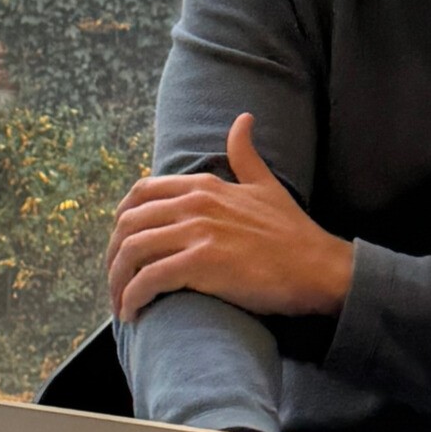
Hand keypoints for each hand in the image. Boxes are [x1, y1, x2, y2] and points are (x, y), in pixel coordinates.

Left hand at [105, 113, 354, 322]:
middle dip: (112, 256)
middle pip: (128, 225)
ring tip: (120, 304)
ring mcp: (197, 233)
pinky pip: (149, 279)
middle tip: (117, 281)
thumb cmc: (292, 233)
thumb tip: (244, 118)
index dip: (121, 221)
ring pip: (132, 252)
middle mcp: (195, 205)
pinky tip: (133, 313)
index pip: (140, 193)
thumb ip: (245, 154)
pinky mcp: (201, 264)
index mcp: (204, 186)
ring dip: (117, 282)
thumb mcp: (266, 185)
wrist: (318, 268)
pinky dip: (133, 298)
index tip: (120, 245)